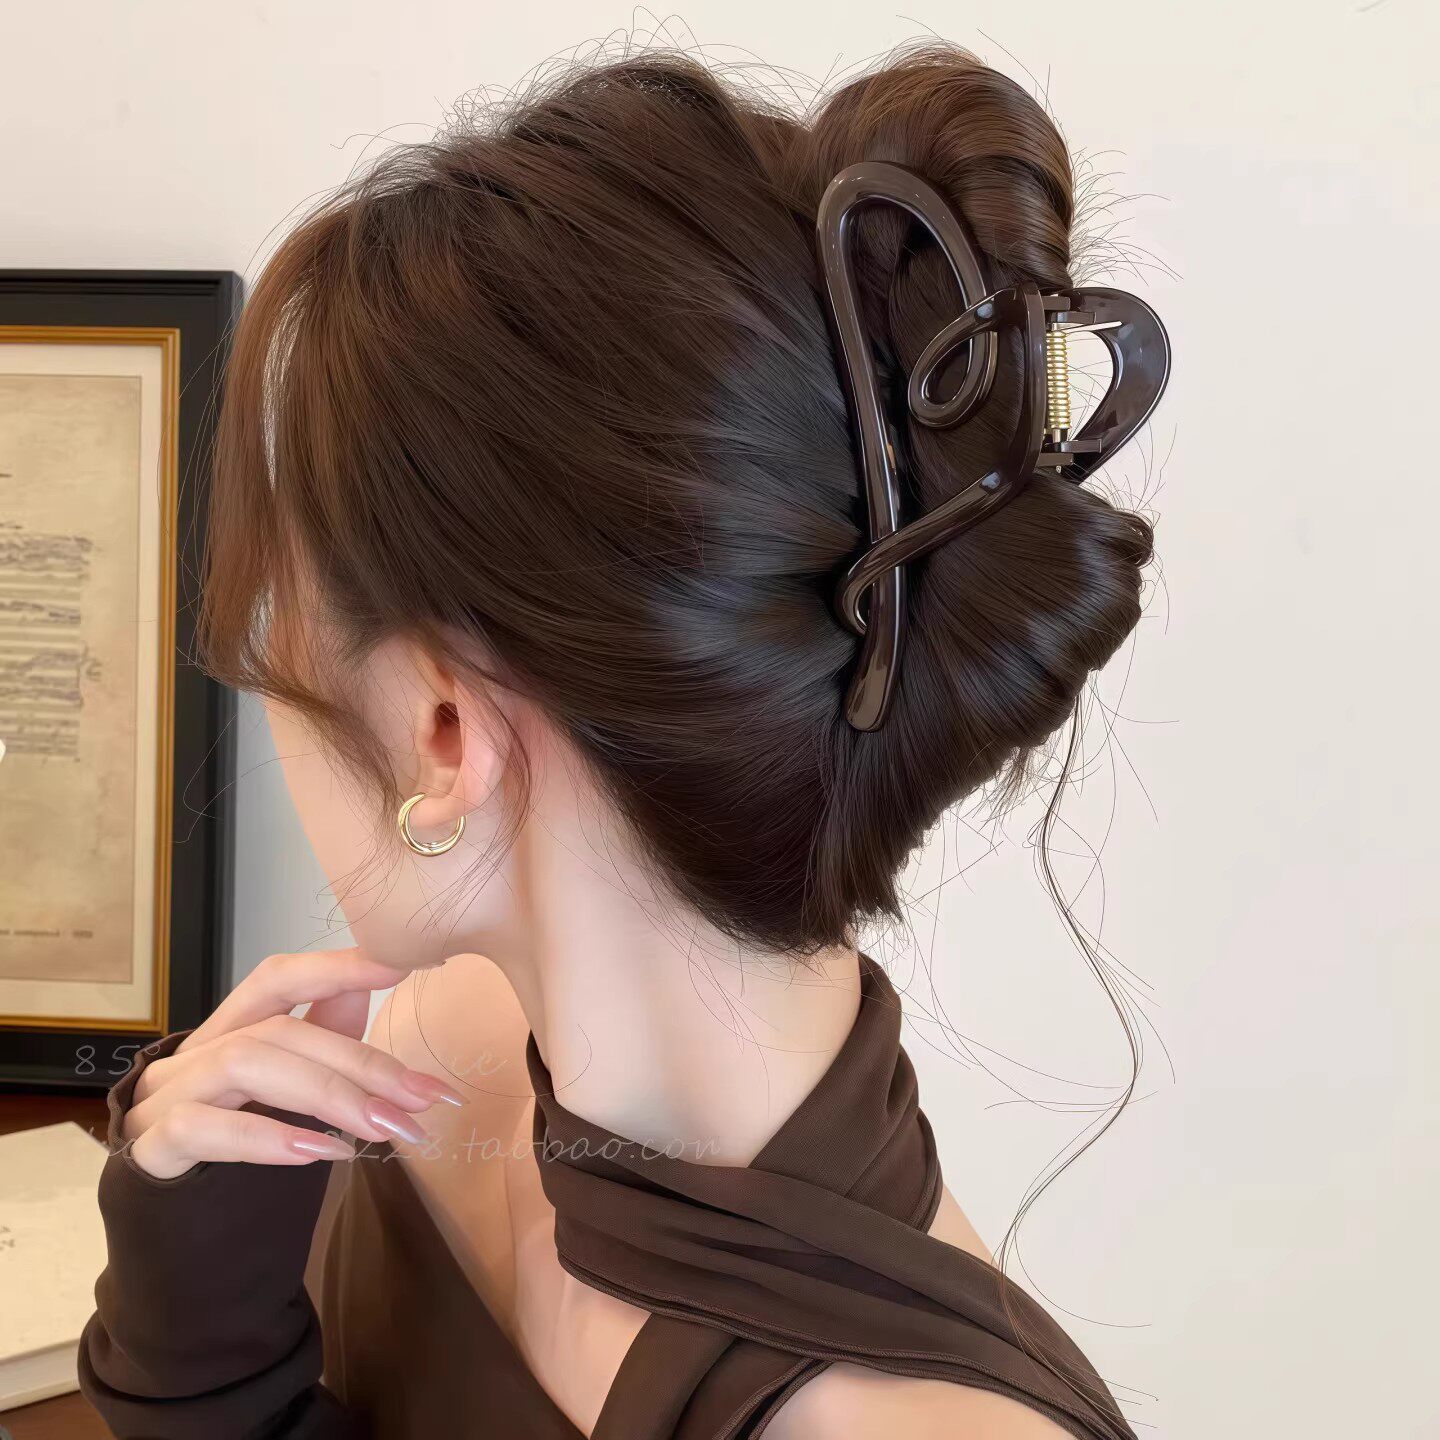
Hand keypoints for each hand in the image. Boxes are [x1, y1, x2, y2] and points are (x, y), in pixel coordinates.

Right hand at [122, 949, 463, 1179]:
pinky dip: (266, 1136)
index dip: (334, 967)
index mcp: (224, 1037)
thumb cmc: (238, 1176)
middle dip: (359, 1061)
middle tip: (422, 1097)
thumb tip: (362, 990)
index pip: (276, 980)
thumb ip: (317, 1048)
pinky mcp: (147, 1153)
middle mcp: (187, 1058)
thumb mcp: (286, 1106)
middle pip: (278, 1031)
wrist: (175, 1261)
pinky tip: (318, 1154)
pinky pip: (200, 1126)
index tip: (399, 964)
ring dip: (326, 1095)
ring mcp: (158, 1103)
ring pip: (242, 1064)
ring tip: (382, 1129)